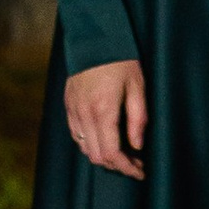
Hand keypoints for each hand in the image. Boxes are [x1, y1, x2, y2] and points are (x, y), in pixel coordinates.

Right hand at [65, 58, 146, 179]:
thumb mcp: (138, 86)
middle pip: (97, 156)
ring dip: (103, 155)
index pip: (112, 153)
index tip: (140, 171)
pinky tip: (104, 138)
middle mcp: (85, 114)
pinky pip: (76, 135)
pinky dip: (90, 143)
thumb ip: (138, 118)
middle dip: (117, 165)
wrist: (94, 36)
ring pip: (85, 148)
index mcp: (103, 111)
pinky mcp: (68, 105)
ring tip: (122, 152)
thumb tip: (137, 146)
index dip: (127, 168)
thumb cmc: (121, 59)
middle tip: (135, 162)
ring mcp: (74, 110)